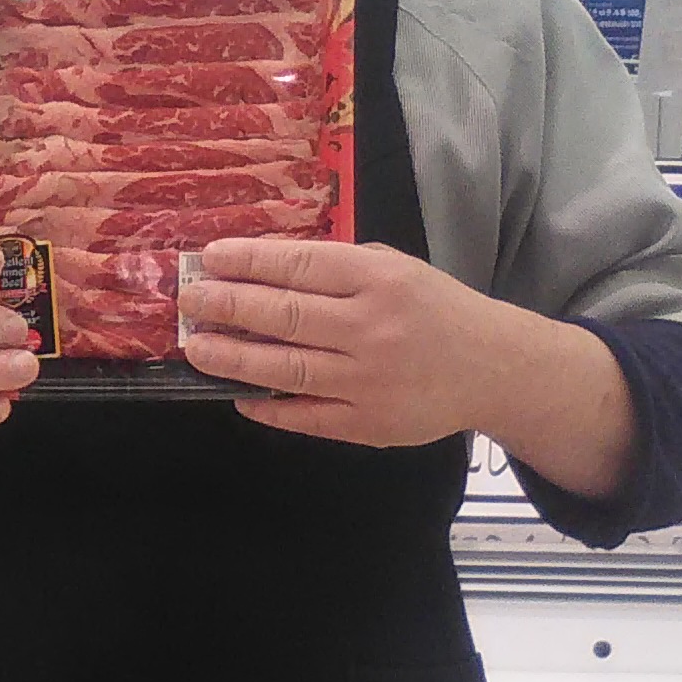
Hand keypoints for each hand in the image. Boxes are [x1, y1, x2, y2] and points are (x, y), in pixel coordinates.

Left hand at [178, 236, 638, 496]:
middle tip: (188, 299)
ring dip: (231, 357)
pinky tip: (236, 393)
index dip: (247, 261)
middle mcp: (371, 328)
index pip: (298, 266)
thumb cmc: (435, 310)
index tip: (209, 258)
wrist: (493, 368)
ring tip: (195, 347)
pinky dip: (267, 406)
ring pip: (284, 368)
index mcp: (379, 280)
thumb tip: (264, 267)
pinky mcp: (368, 424)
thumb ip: (339, 268)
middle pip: (282, 315)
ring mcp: (368, 381)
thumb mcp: (396, 269)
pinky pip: (305, 416)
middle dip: (226, 304)